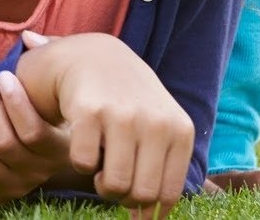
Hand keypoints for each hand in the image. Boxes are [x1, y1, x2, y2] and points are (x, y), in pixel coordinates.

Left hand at [0, 66, 68, 201]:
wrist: (43, 144)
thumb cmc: (46, 107)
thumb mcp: (54, 90)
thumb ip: (48, 63)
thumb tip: (28, 38)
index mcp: (59, 148)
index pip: (33, 133)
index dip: (13, 102)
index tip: (3, 75)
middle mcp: (39, 171)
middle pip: (3, 143)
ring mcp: (16, 184)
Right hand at [18, 32, 193, 219]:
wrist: (93, 56)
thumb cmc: (129, 102)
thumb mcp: (159, 126)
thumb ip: (161, 170)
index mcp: (180, 130)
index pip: (168, 195)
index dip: (145, 206)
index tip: (131, 198)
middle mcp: (156, 123)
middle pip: (142, 194)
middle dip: (123, 197)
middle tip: (112, 180)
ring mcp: (123, 115)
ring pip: (115, 184)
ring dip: (102, 185)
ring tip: (100, 168)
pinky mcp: (89, 111)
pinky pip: (84, 164)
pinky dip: (80, 163)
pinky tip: (83, 144)